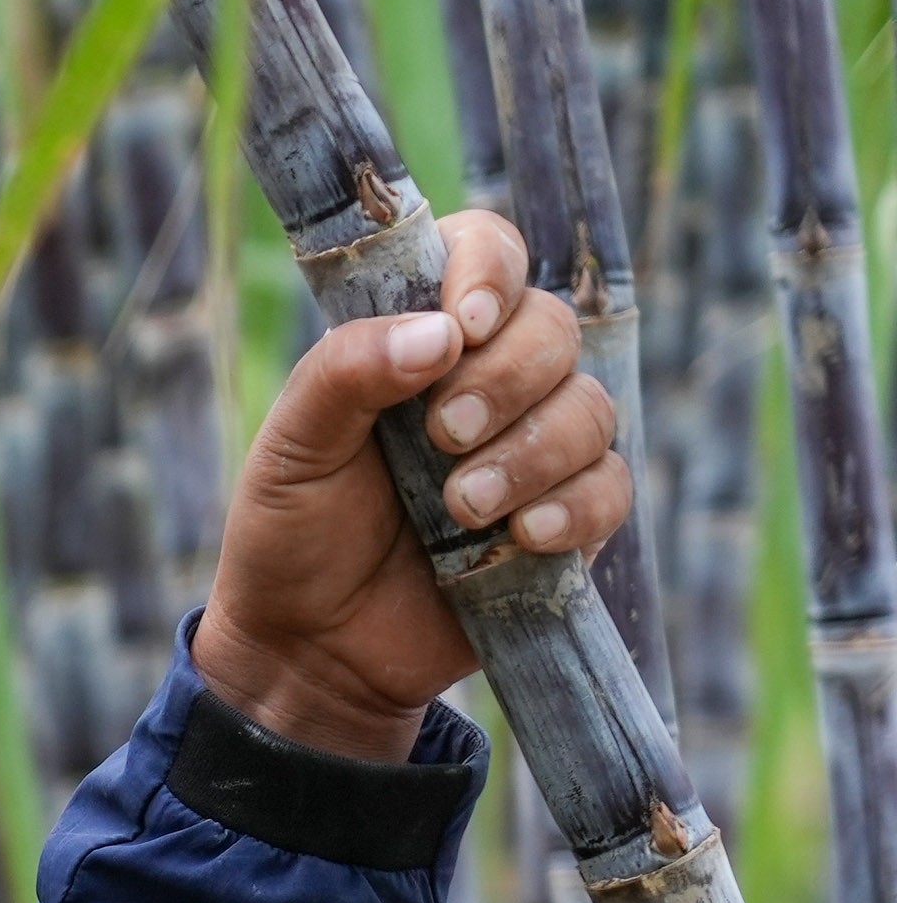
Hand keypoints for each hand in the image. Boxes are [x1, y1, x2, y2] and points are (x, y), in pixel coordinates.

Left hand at [190, 208, 629, 761]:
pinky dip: (572, 508)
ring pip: (590, 408)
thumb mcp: (292, 448)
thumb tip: (442, 332)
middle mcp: (491, 381)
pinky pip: (610, 489)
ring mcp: (536, 449)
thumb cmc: (292, 534)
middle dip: (504, 381)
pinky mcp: (567, 520)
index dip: (489, 273)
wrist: (308, 648)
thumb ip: (346, 373)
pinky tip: (519, 538)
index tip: (463, 326)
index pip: (487, 254)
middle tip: (440, 440)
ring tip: (461, 509)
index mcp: (422, 341)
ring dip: (530, 454)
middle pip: (552, 329)